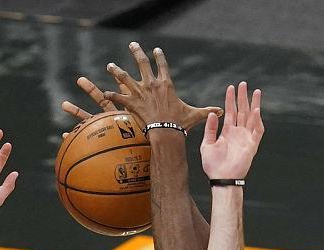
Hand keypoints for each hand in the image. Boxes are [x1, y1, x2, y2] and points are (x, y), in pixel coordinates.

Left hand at [90, 43, 219, 132]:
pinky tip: (103, 92)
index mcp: (166, 84)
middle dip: (136, 52)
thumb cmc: (180, 123)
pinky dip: (111, 95)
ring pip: (125, 77)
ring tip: (109, 66)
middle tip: (132, 45)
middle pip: (142, 64)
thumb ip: (206, 111)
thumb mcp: (194, 115)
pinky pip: (118, 97)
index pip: (162, 65)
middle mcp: (152, 84)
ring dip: (116, 71)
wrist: (166, 131)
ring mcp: (140, 93)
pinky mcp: (132, 103)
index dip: (159, 57)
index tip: (155, 50)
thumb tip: (220, 112)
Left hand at [201, 82, 264, 179]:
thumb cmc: (213, 165)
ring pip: (251, 117)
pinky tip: (256, 110)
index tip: (231, 88)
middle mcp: (238, 133)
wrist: (221, 178)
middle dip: (243, 97)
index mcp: (227, 132)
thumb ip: (210, 129)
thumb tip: (212, 113)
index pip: (230, 112)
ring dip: (254, 104)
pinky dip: (257, 120)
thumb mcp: (207, 144)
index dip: (230, 100)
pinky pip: (257, 130)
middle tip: (243, 84)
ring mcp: (246, 138)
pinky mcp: (252, 145)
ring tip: (256, 91)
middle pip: (242, 111)